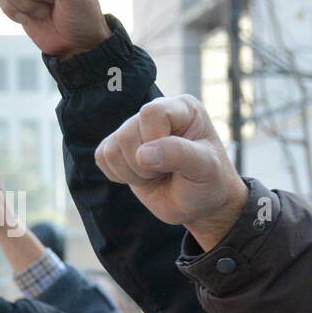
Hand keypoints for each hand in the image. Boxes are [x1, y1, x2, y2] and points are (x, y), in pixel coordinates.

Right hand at [95, 94, 248, 248]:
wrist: (200, 204)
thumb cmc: (209, 182)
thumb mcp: (205, 168)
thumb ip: (179, 154)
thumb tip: (141, 155)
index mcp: (182, 108)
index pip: (151, 113)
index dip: (155, 141)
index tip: (174, 163)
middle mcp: (156, 113)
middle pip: (127, 133)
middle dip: (145, 164)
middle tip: (168, 172)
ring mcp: (135, 130)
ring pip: (112, 148)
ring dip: (134, 172)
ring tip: (157, 175)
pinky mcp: (119, 148)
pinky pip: (102, 157)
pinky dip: (120, 175)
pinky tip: (143, 178)